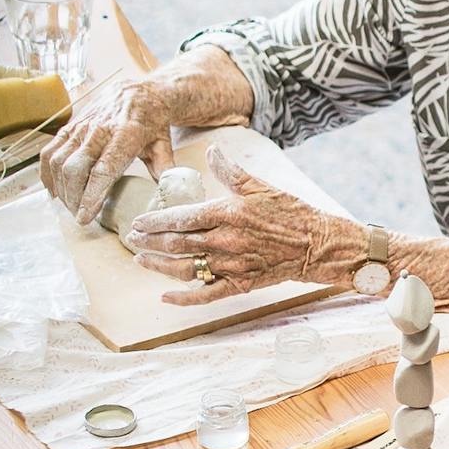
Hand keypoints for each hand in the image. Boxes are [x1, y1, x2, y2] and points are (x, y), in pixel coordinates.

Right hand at [40, 75, 178, 225]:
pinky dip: (47, 174)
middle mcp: (99, 129)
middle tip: (79, 216)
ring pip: (59, 161)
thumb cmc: (152, 124)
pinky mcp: (69, 126)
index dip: (91, 196)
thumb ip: (165, 172)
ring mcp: (80, 126)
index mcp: (125, 135)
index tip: (85, 217)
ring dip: (60, 189)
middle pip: (75, 169)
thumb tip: (168, 199)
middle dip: (73, 198)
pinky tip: (55, 190)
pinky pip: (49, 152)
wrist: (138, 93)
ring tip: (70, 206)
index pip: (103, 170)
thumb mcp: (163, 147)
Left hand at [127, 145, 357, 304]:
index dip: (156, 221)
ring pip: (185, 269)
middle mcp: (225, 241)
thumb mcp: (259, 185)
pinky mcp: (240, 285)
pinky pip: (207, 295)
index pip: (182, 217)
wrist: (317, 244)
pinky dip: (184, 299)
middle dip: (150, 241)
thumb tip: (212, 150)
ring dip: (159, 266)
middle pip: (177, 243)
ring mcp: (231, 266)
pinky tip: (165, 296)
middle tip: (132, 239)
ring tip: (141, 260)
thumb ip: (230, 171)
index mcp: (227, 213)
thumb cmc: (289, 212)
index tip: (138, 222)